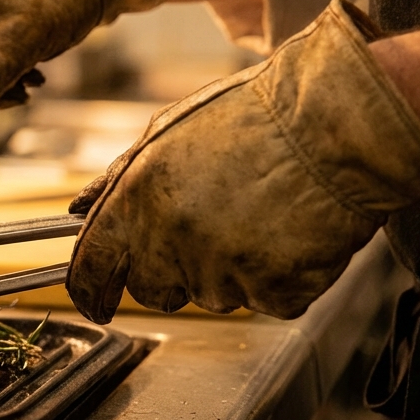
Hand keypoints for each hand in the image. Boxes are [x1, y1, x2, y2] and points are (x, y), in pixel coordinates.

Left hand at [67, 0, 419, 322]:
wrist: (340, 125)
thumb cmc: (256, 117)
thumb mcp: (168, 132)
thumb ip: (116, 179)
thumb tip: (78, 209)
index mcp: (136, 202)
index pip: (91, 271)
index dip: (90, 292)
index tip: (95, 302)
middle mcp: (171, 243)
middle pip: (152, 290)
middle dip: (168, 271)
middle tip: (208, 228)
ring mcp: (224, 272)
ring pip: (210, 294)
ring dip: (226, 268)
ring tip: (258, 213)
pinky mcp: (275, 292)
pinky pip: (264, 299)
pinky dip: (276, 277)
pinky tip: (288, 232)